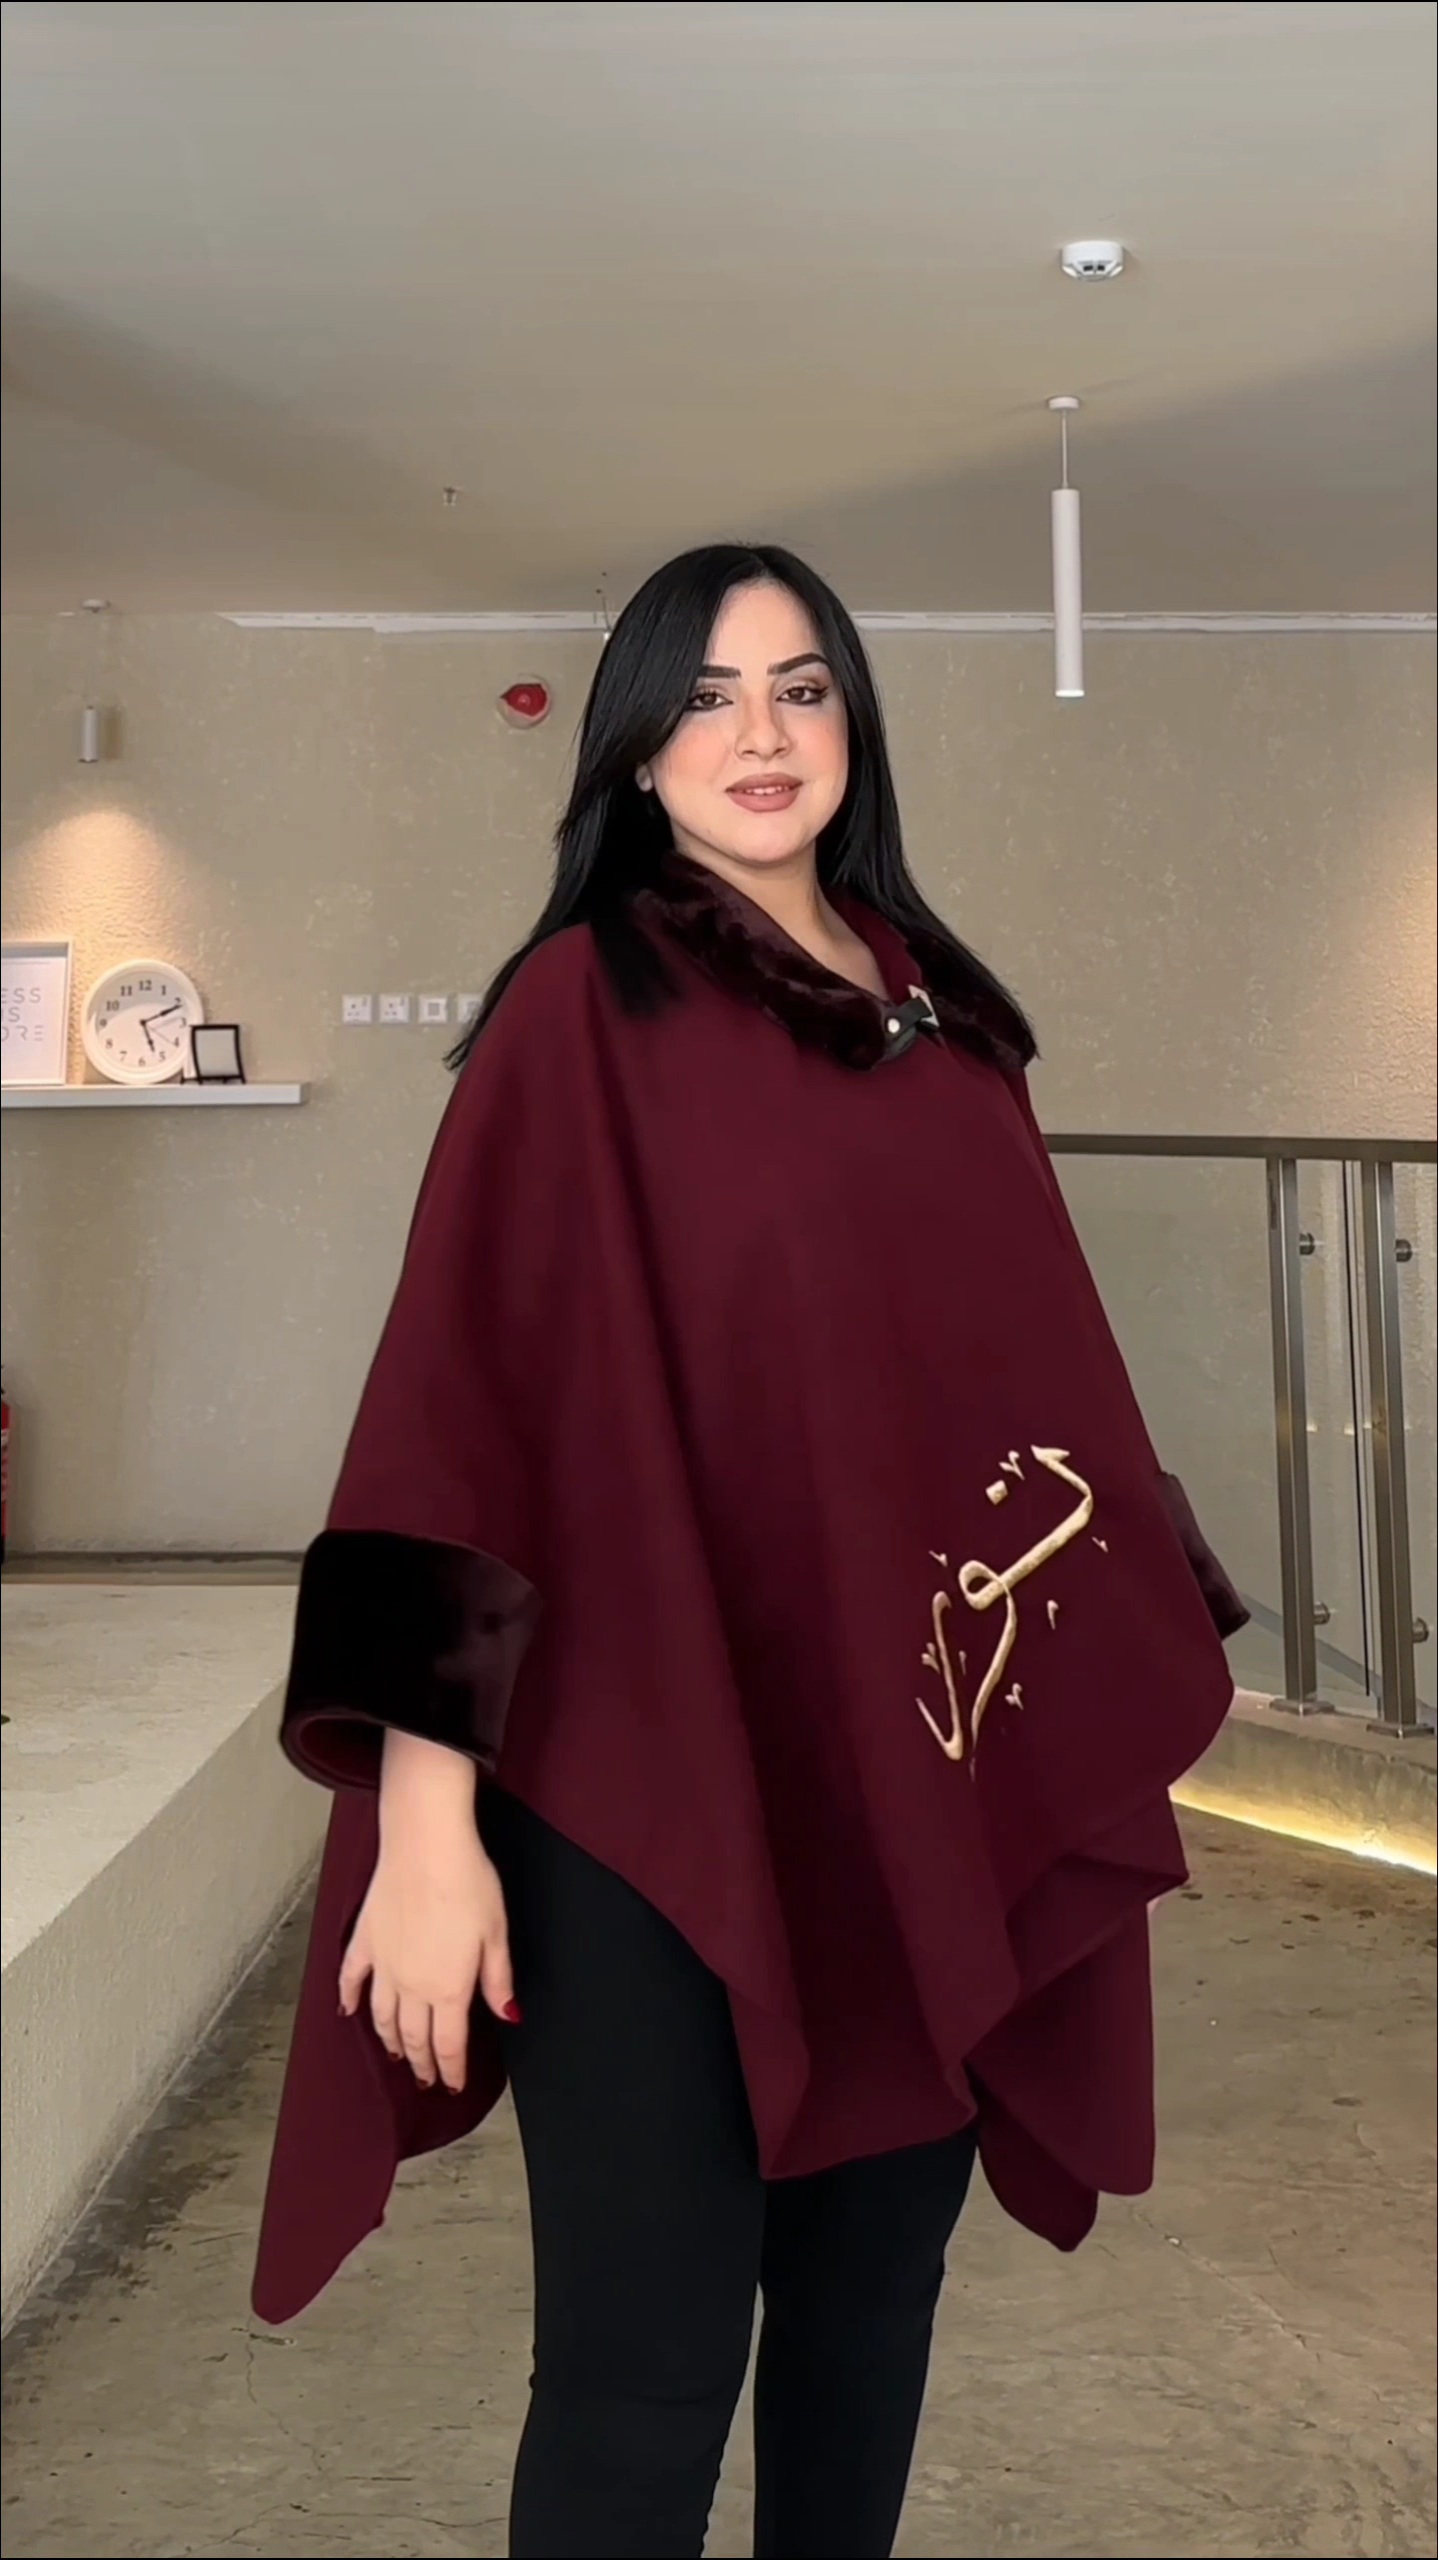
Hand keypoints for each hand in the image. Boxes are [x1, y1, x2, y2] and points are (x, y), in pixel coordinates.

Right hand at [338, 1741, 514, 2092]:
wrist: (426, 1844)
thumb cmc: (468, 1882)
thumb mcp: (496, 1933)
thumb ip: (498, 1980)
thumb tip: (508, 2016)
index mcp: (448, 1988)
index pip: (448, 2044)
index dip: (451, 2069)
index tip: (452, 2085)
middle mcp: (411, 1985)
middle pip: (413, 2038)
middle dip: (421, 2064)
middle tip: (426, 2080)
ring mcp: (383, 1964)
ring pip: (382, 2017)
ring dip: (389, 2041)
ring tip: (396, 2056)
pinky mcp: (365, 1939)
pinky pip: (351, 1979)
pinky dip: (348, 2000)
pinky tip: (347, 2012)